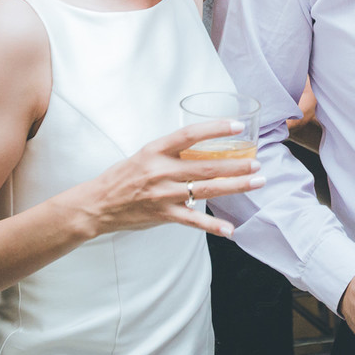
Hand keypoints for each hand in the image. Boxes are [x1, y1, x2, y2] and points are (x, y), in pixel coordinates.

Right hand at [76, 120, 263, 238]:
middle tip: (258, 162)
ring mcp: (163, 194)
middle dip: (236, 164)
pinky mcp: (163, 215)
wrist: (97, 204)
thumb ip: (173, 151)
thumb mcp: (146, 154)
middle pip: (207, 165)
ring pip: (207, 189)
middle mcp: (161, 170)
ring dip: (236, 186)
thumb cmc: (124, 176)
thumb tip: (205, 145)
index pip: (190, 134)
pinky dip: (213, 226)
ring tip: (257, 181)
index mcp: (156, 150)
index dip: (215, 128)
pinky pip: (193, 220)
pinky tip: (231, 229)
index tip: (238, 126)